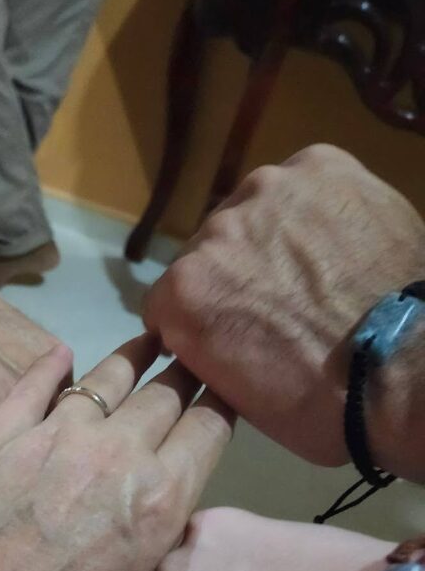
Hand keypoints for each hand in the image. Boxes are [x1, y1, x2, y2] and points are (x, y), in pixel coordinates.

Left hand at [0, 335, 232, 570]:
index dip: (222, 400)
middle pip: (164, 393)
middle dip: (185, 372)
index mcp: (162, 500)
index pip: (209, 426)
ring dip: (133, 355)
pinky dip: (51, 366)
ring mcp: (54, 437)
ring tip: (147, 338)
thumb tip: (142, 509)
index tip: (225, 384)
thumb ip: (144, 537)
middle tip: (190, 355)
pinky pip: (33, 385)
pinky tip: (62, 353)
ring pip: (106, 377)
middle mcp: (117, 453)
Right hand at [143, 145, 424, 474]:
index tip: (233, 332)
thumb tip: (212, 328)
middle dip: (238, 275)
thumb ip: (207, 346)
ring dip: (275, 236)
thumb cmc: (323, 405)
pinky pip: (304, 184)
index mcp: (183, 293)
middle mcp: (212, 232)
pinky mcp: (319, 165)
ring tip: (321, 268)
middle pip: (212, 251)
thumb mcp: (236, 396)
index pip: (170, 297)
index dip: (203, 316)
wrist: (411, 370)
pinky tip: (344, 239)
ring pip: (256, 212)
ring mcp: (267, 192)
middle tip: (285, 304)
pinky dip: (319, 207)